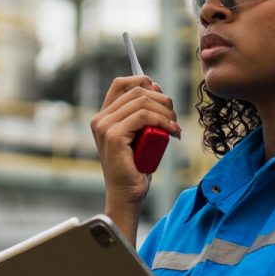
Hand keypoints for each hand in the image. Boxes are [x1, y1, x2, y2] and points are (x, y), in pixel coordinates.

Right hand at [88, 75, 180, 225]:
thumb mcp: (139, 135)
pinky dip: (163, 121)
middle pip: (136, 91)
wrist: (127, 194)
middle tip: (174, 117)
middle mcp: (100, 119)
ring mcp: (104, 126)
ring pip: (142, 102)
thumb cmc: (136, 167)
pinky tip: (172, 131)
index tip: (161, 94)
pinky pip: (144, 117)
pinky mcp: (114, 136)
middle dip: (162, 100)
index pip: (121, 83)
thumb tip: (156, 90)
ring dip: (166, 111)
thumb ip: (141, 116)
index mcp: (103, 117)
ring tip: (175, 127)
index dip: (143, 81)